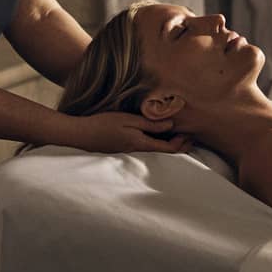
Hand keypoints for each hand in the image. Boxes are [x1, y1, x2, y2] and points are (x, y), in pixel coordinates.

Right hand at [66, 111, 193, 153]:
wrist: (81, 134)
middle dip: (179, 145)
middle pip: (164, 151)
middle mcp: (138, 150)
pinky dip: (156, 141)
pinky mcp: (123, 147)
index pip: (169, 149)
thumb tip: (171, 124)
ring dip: (168, 143)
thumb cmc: (103, 124)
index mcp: (141, 143)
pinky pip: (145, 146)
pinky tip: (156, 133)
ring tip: (178, 133)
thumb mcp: (128, 120)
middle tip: (191, 137)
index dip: (182, 143)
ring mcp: (130, 150)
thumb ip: (149, 123)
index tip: (190, 134)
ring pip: (155, 149)